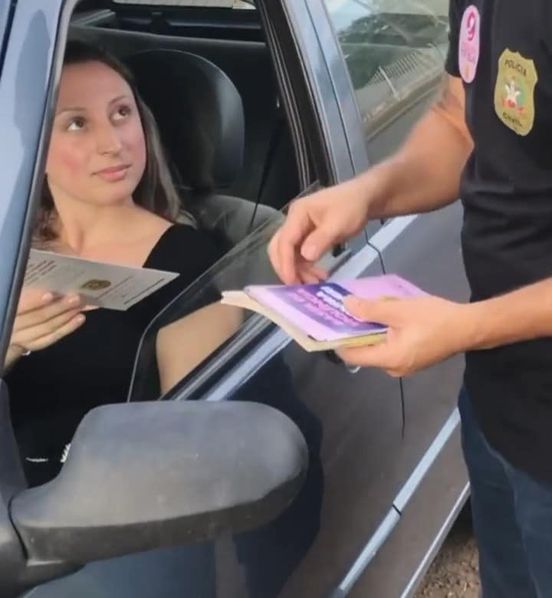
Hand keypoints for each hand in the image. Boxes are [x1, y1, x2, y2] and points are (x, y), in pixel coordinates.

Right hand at [8, 289, 85, 357]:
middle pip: (36, 317)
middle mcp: (11, 326)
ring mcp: (20, 338)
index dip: (33, 301)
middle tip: (75, 298)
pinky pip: (50, 338)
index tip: (50, 294)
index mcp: (5, 309)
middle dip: (58, 307)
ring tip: (80, 305)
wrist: (8, 325)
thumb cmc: (13, 301)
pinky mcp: (30, 345)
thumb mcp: (14, 294)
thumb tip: (48, 278)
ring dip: (65, 316)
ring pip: (46, 328)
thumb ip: (25, 290)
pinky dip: (67, 328)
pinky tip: (80, 318)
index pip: (19, 306)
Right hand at [268, 178, 374, 283]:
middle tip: (298, 286)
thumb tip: (306, 257)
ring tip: (314, 283)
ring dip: (298, 270)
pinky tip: (318, 276)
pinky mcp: (306, 237)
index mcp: (298, 214)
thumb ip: (321, 239)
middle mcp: (293, 221)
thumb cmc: (352, 206)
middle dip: (287, 268)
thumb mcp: (339, 223)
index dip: (286, 262)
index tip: (291, 281)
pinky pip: (299, 255)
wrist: (363, 198)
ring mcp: (299, 229)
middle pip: (279, 248)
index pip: (284, 240)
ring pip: (289, 254)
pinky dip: (306, 267)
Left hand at [336, 295, 472, 376]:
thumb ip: (370, 309)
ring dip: (371, 330)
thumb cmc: (435, 319)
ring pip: (377, 347)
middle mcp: (393, 368)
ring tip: (366, 308)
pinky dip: (384, 333)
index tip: (329, 322)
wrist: (470, 327)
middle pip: (364, 351)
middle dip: (355, 330)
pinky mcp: (412, 360)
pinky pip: (389, 347)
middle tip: (347, 309)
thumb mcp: (400, 310)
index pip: (351, 355)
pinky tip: (386, 317)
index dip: (338, 339)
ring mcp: (403, 366)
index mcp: (388, 359)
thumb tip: (346, 305)